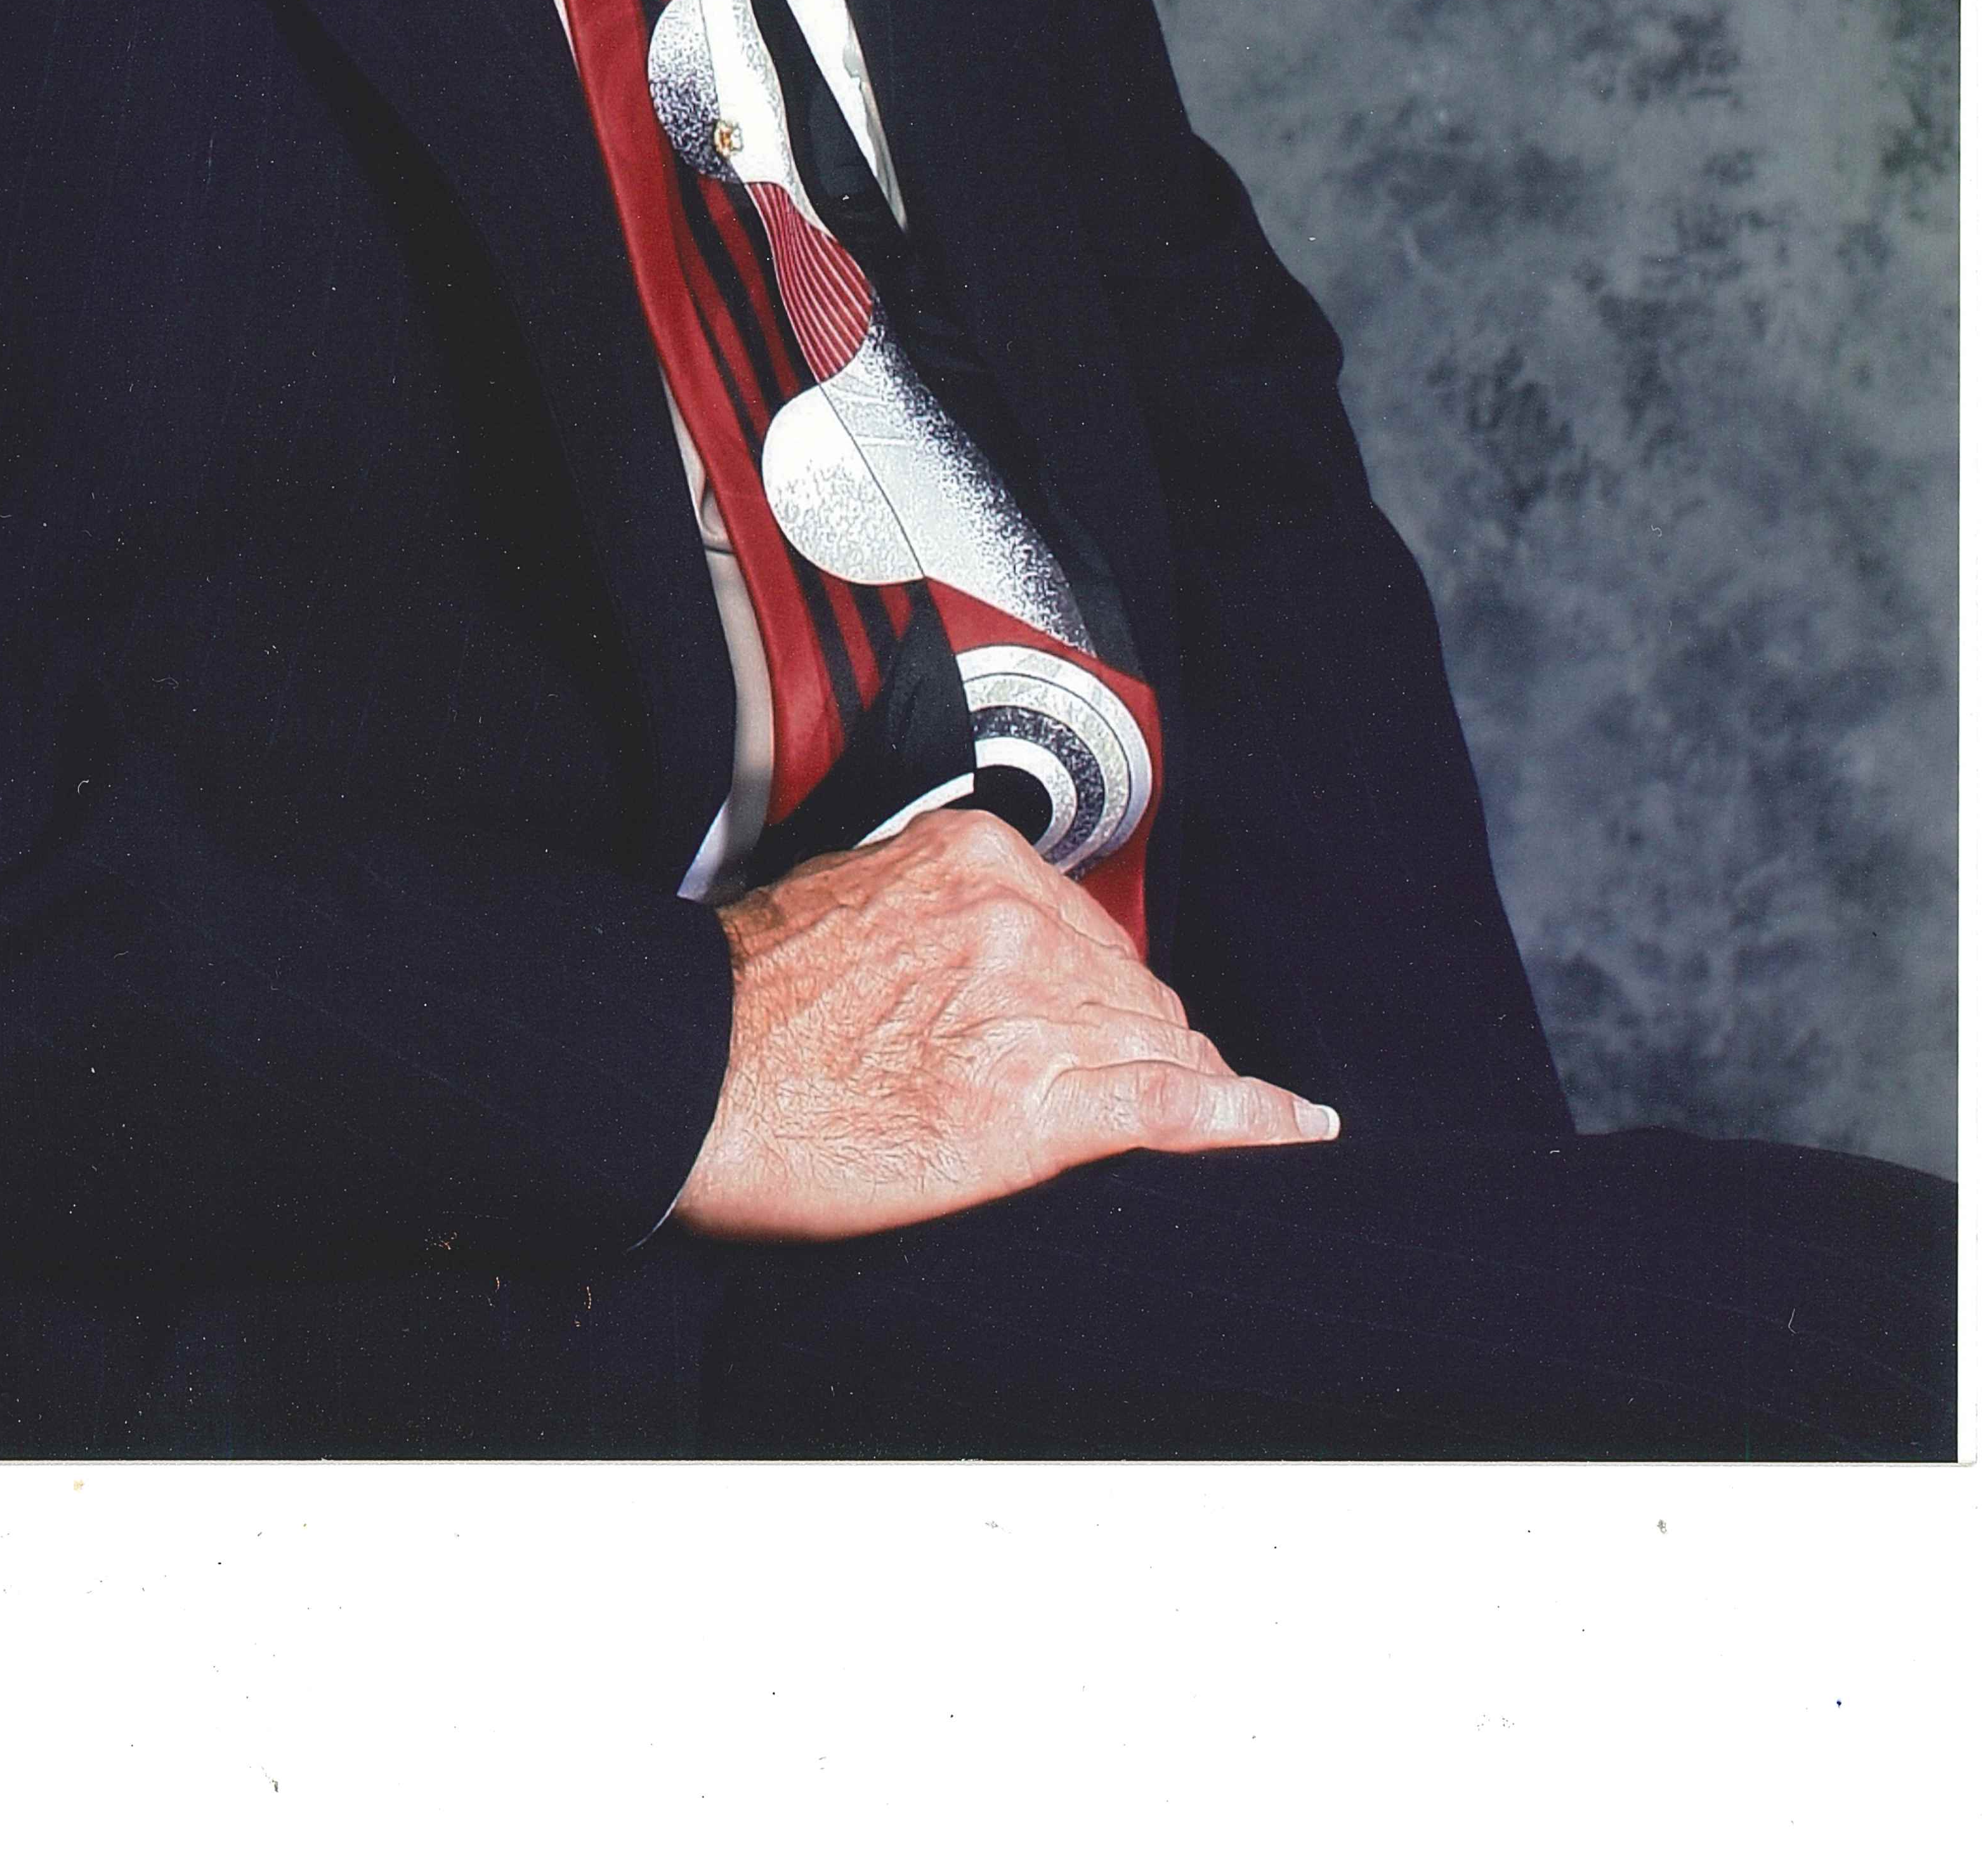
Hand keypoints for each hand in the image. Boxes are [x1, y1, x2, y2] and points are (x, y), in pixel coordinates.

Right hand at [671, 806, 1339, 1241]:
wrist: (693, 1075)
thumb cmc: (748, 999)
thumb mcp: (847, 894)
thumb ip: (928, 905)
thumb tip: (960, 936)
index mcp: (975, 862)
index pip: (1087, 927)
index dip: (1096, 986)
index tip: (1092, 1017)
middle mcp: (1017, 925)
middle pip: (1129, 987)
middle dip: (1135, 1036)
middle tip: (1120, 1081)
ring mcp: (1034, 1015)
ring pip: (1156, 1043)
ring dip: (1184, 1080)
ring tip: (1217, 1114)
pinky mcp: (1036, 1109)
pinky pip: (1172, 1106)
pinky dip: (1246, 1117)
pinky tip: (1293, 1125)